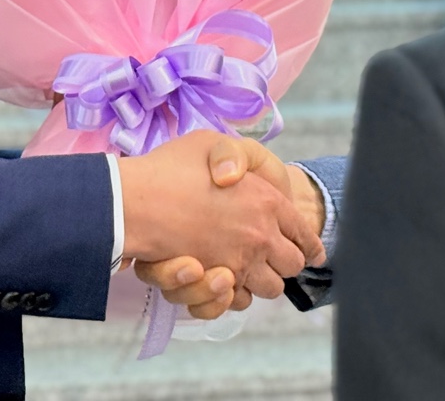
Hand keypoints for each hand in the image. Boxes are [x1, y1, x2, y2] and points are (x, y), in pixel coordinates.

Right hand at [133, 137, 325, 317]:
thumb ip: (236, 155)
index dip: (309, 242)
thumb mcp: (208, 142)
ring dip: (260, 280)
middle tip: (268, 254)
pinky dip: (233, 296)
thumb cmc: (168, 168)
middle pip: (291, 265)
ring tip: (243, 267)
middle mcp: (260, 236)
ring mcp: (239, 263)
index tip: (312, 251)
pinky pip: (238, 302)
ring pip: (269, 288)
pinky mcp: (214, 284)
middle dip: (284, 262)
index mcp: (267, 200)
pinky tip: (222, 279)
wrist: (132, 201)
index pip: (303, 231)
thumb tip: (240, 178)